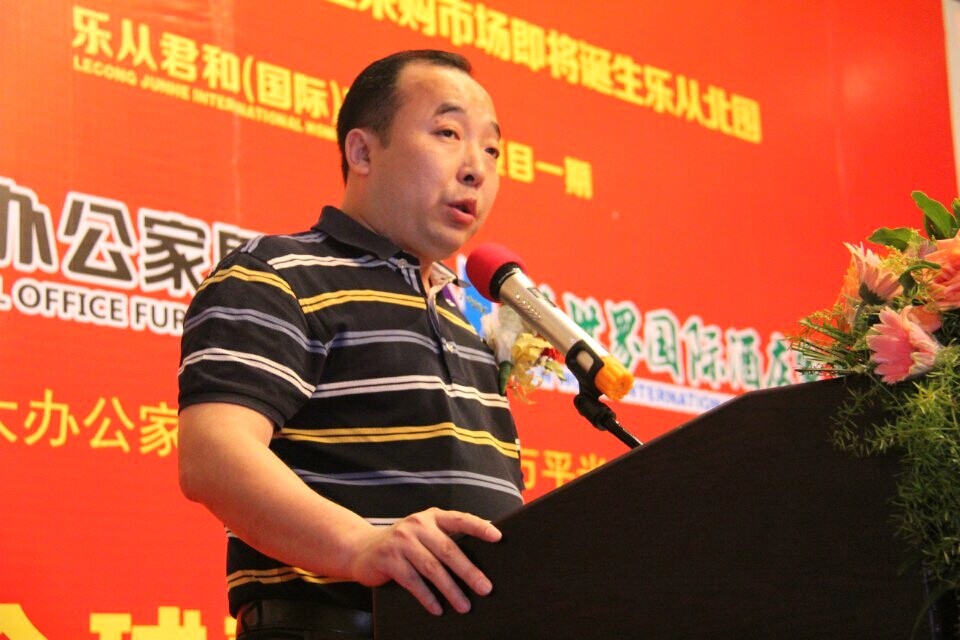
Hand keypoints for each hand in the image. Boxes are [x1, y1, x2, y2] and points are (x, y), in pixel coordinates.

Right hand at [347, 507, 501, 615]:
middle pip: (448, 550)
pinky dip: (427, 597)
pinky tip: (438, 608)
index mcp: (431, 517)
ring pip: (432, 568)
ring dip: (450, 590)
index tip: (498, 537)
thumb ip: (447, 536)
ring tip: (464, 605)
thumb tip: (485, 545)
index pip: (460, 519)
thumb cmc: (404, 544)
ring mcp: (401, 542)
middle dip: (469, 571)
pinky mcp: (389, 560)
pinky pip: (413, 582)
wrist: (362, 549)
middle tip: (485, 588)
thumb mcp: (424, 532)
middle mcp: (417, 525)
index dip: (479, 527)